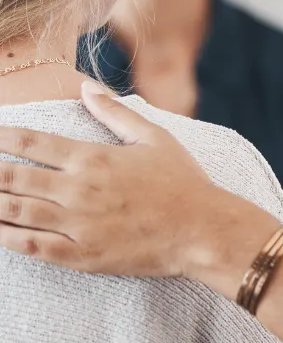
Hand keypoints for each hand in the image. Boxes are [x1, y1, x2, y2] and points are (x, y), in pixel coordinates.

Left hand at [0, 82, 263, 289]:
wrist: (202, 230)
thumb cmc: (183, 182)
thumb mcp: (155, 138)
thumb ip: (116, 112)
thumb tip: (86, 86)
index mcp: (93, 158)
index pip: (33, 142)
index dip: (3, 136)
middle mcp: (78, 190)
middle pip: (13, 177)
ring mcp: (77, 225)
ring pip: (15, 212)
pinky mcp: (81, 255)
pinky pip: (32, 246)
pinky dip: (6, 238)